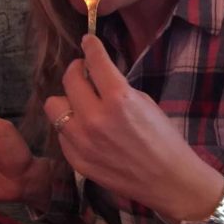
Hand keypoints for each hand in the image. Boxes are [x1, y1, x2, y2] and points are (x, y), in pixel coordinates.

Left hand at [43, 35, 223, 222]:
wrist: (169, 181)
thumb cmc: (164, 139)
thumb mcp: (144, 102)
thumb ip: (116, 87)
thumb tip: (97, 74)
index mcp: (118, 99)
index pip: (94, 61)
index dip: (90, 46)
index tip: (88, 41)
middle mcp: (95, 118)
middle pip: (68, 80)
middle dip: (77, 70)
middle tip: (84, 73)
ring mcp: (82, 142)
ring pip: (54, 106)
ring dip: (67, 100)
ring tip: (80, 103)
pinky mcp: (77, 160)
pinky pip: (61, 134)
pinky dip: (71, 127)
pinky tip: (85, 129)